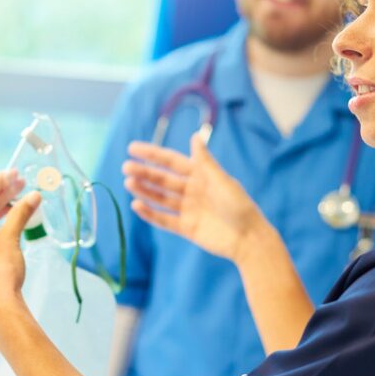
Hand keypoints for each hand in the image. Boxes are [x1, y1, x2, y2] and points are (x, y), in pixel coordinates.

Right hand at [123, 133, 267, 262]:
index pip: (171, 161)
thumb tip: (194, 136)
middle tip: (126, 167)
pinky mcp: (186, 227)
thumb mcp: (221, 181)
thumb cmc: (240, 206)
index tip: (132, 148)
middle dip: (144, 172)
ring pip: (160, 198)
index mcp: (200, 175)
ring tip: (128, 183)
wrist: (248, 239)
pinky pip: (163, 219)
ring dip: (144, 190)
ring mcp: (188, 209)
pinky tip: (137, 205)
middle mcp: (191, 190)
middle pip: (162, 179)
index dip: (152, 154)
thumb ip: (204, 162)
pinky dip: (150, 213)